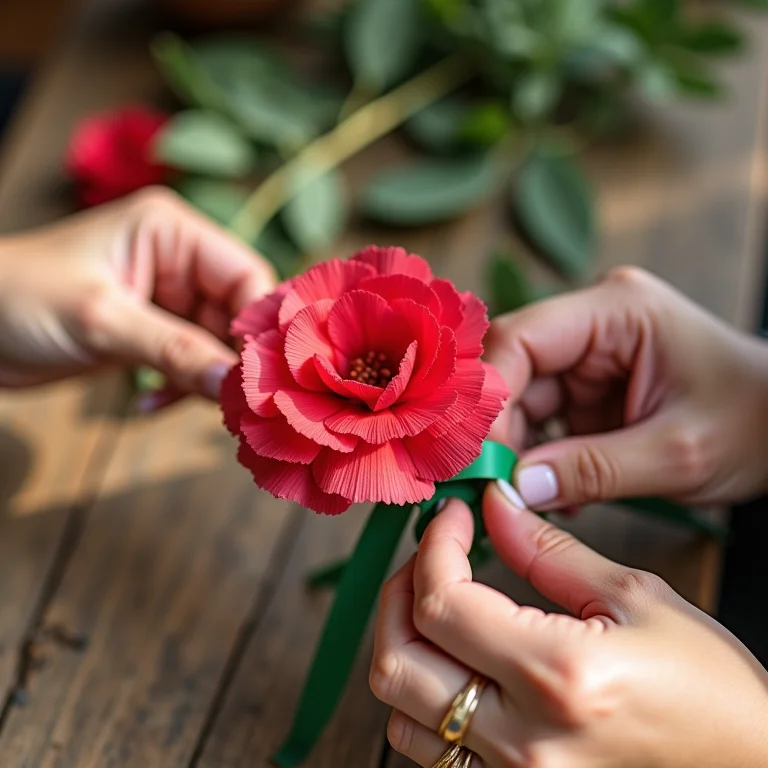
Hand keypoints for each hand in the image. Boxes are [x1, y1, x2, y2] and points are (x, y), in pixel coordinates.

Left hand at [0, 188, 275, 402]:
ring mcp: (166, 296)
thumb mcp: (102, 321)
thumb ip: (175, 351)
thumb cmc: (19, 298)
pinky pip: (191, 360)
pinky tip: (150, 403)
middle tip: (236, 405)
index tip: (263, 375)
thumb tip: (235, 385)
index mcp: (173, 232)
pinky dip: (182, 385)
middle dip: (235, 359)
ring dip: (209, 378)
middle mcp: (177, 259)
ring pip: (217, 342)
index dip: (259, 326)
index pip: (246, 275)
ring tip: (199, 410)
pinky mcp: (152, 329)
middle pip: (237, 312)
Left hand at [371, 490, 767, 767]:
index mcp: (558, 675)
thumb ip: (549, 549)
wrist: (746, 767)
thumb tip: (494, 505)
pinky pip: (427, 751)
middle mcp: (523, 741)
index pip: (441, 603)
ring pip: (399, 712)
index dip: (433, 546)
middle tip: (429, 556)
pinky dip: (422, 698)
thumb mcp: (637, 597)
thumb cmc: (710, 688)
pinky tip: (453, 663)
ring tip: (437, 604)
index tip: (450, 520)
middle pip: (396, 661)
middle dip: (399, 592)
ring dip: (403, 644)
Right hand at [484, 266, 767, 508]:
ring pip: (519, 399)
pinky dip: (538, 458)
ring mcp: (588, 356)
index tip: (472, 456)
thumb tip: (513, 491)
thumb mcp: (679, 454)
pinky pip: (542, 420)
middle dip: (496, 431)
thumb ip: (593, 470)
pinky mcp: (589, 388)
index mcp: (616, 311)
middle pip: (511, 369)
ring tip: (525, 499)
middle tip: (486, 487)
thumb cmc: (754, 424)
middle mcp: (592, 324)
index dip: (486, 396)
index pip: (521, 339)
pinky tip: (550, 493)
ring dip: (515, 450)